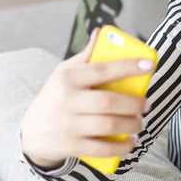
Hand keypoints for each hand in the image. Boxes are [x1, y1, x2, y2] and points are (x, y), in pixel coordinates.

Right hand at [21, 28, 153, 168]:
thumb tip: (102, 33)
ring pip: (109, 125)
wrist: (31, 132)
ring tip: (140, 122)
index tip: (149, 64)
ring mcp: (69, 125)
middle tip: (147, 104)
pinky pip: (102, 148)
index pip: (103, 70)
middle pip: (109, 102)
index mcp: (68, 77)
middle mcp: (67, 100)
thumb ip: (86, 55)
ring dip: (132, 125)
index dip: (128, 66)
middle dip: (134, 103)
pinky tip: (132, 142)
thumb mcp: (64, 72)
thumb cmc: (56, 96)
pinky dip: (122, 146)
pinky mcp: (71, 146)